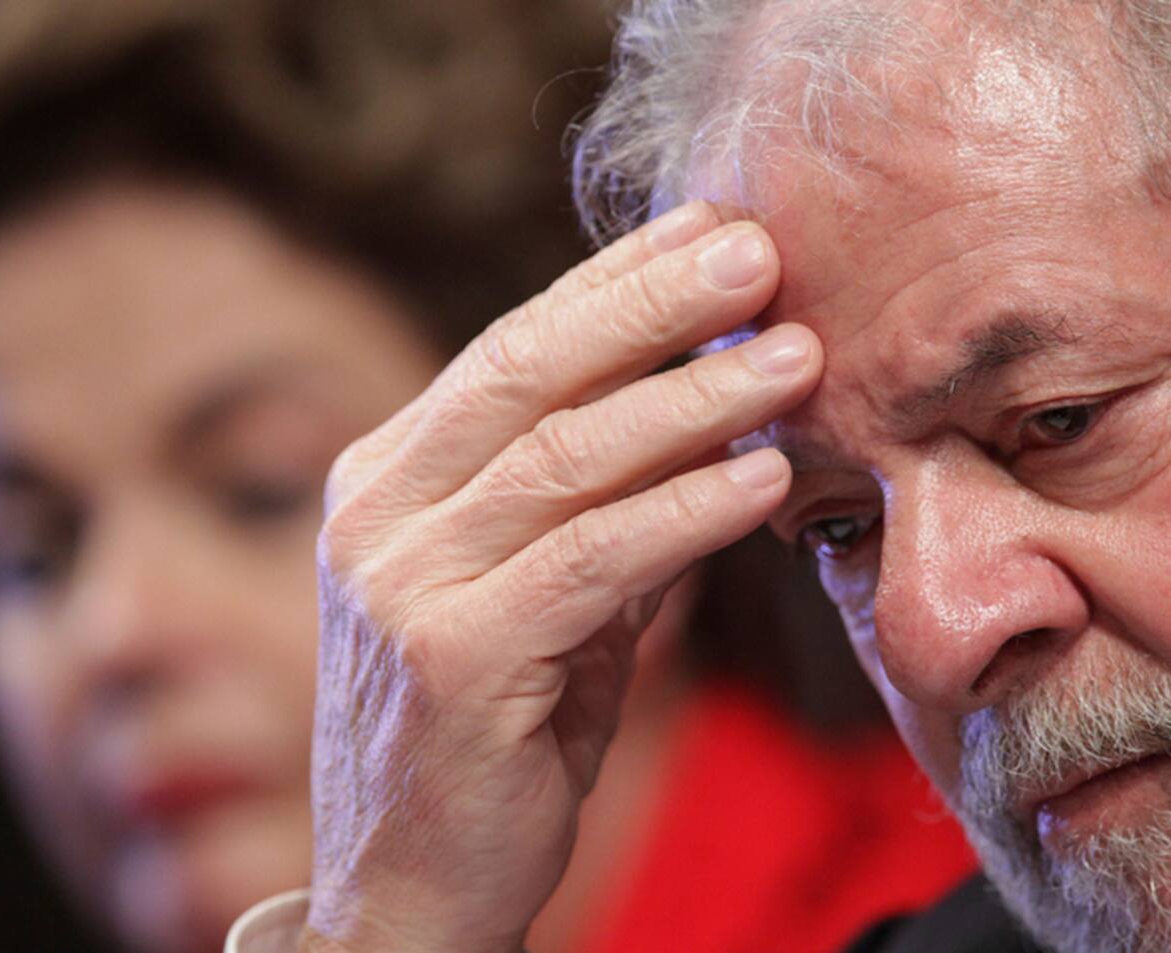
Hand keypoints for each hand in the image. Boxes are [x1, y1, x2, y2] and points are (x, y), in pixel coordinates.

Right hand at [300, 203, 820, 952]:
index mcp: (386, 484)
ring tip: (795, 356)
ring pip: (565, 460)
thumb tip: (715, 411)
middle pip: (526, 373)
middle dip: (653, 304)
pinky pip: (591, 560)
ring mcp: (399, 586)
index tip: (708, 232)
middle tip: (759, 251)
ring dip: (694, 400)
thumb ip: (603, 508)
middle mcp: (375, 517)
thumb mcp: (546, 599)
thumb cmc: (493, 735)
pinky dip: (685, 512)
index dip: (614, 285)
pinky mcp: (447, 658)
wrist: (412, 891)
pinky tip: (762, 477)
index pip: (510, 353)